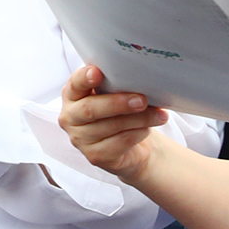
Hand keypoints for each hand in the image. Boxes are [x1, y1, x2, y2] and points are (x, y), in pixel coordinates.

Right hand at [58, 64, 168, 179]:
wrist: (128, 144)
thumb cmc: (119, 111)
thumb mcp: (113, 93)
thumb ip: (115, 84)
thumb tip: (137, 78)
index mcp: (72, 95)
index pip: (75, 84)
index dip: (84, 78)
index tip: (97, 72)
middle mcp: (70, 117)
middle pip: (90, 109)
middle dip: (118, 103)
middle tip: (142, 100)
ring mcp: (80, 139)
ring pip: (110, 126)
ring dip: (139, 119)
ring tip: (158, 114)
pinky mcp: (95, 156)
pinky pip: (119, 142)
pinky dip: (138, 133)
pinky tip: (147, 129)